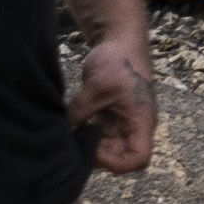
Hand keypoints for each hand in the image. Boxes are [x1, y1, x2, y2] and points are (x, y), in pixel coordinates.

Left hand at [74, 29, 162, 174]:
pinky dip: (84, 136)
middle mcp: (133, 126)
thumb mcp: (98, 86)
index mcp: (141, 121)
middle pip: (122, 157)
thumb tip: (62, 132)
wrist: (119, 41)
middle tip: (77, 142)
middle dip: (99, 155)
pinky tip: (71, 127)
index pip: (139, 158)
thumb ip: (81, 111)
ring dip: (90, 147)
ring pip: (108, 149)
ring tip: (72, 134)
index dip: (118, 162)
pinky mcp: (108, 117)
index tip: (95, 149)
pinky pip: (97, 136)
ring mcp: (121, 123)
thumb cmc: (119, 61)